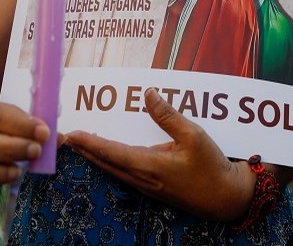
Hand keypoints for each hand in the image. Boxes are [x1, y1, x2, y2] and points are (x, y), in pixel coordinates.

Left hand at [64, 88, 253, 220]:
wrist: (227, 197)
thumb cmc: (212, 167)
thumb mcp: (194, 136)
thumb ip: (168, 116)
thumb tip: (148, 94)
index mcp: (150, 166)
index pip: (112, 152)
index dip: (90, 142)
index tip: (71, 134)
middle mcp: (143, 179)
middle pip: (105, 162)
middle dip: (84, 149)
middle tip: (64, 137)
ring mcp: (147, 186)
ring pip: (113, 169)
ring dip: (94, 156)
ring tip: (79, 143)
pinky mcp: (152, 187)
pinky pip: (123, 172)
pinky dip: (109, 161)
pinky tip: (106, 154)